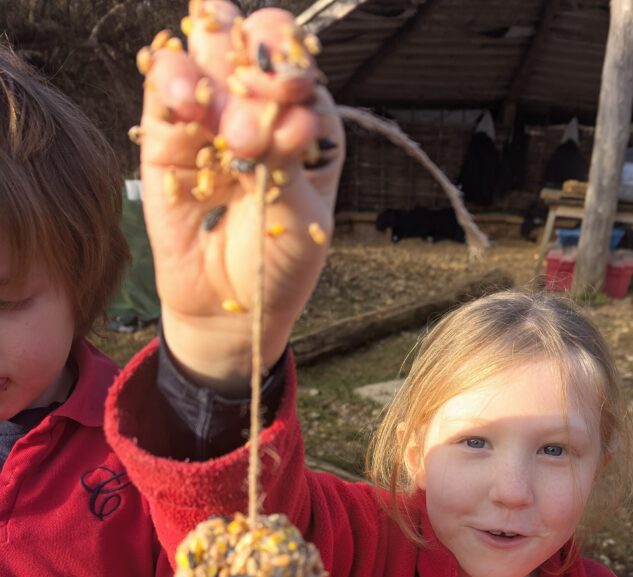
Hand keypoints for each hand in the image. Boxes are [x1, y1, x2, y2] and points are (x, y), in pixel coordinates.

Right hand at [137, 3, 343, 390]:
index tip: (292, 95)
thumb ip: (289, 167)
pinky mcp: (164, 137)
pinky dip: (171, 84)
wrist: (231, 311)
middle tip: (259, 92)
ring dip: (211, 68)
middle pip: (250, 41)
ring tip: (218, 117)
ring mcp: (208, 117)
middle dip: (255, 52)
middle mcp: (256, 107)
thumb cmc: (279, 265)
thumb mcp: (301, 221)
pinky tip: (185, 101)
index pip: (298, 67)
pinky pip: (162, 91)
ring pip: (202, 53)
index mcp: (302, 120)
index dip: (293, 66)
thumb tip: (284, 115)